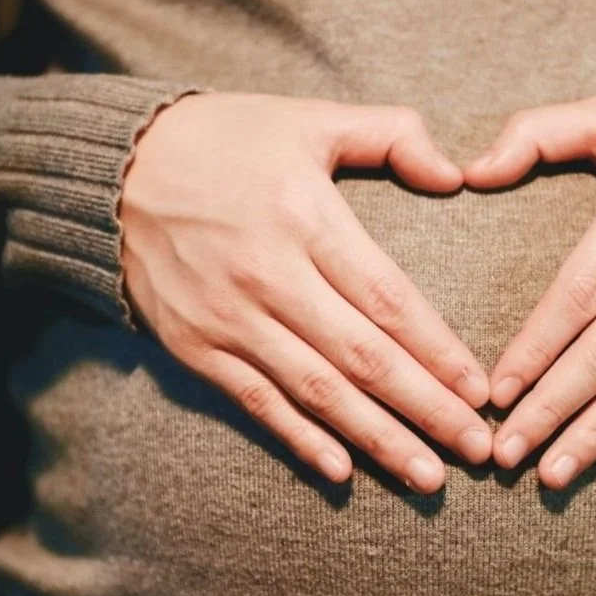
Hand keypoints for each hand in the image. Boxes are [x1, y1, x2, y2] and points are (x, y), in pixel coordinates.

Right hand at [123, 93, 491, 492]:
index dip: (439, 351)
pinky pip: (256, 403)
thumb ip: (391, 134)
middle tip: (476, 450)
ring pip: (317, 392)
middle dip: (426, 409)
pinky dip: (300, 439)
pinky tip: (342, 472)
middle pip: (363, 358)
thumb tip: (455, 175)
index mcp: (306, 218)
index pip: (389, 300)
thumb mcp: (311, 118)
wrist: (116, 168)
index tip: (480, 391)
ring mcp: (228, 318)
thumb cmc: (227, 140)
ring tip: (428, 477)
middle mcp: (269, 276)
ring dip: (377, 439)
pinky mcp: (196, 347)